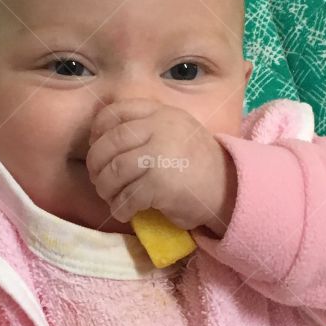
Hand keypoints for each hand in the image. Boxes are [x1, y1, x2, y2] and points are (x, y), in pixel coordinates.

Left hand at [84, 100, 236, 234]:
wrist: (229, 188)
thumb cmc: (197, 163)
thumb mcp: (175, 130)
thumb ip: (147, 127)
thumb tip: (102, 140)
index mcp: (161, 113)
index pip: (114, 112)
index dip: (97, 131)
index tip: (97, 148)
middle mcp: (159, 129)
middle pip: (109, 144)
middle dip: (97, 166)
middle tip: (100, 181)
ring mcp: (159, 155)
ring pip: (113, 171)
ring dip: (106, 189)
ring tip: (112, 198)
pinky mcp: (159, 184)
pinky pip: (126, 197)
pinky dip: (120, 208)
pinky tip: (125, 212)